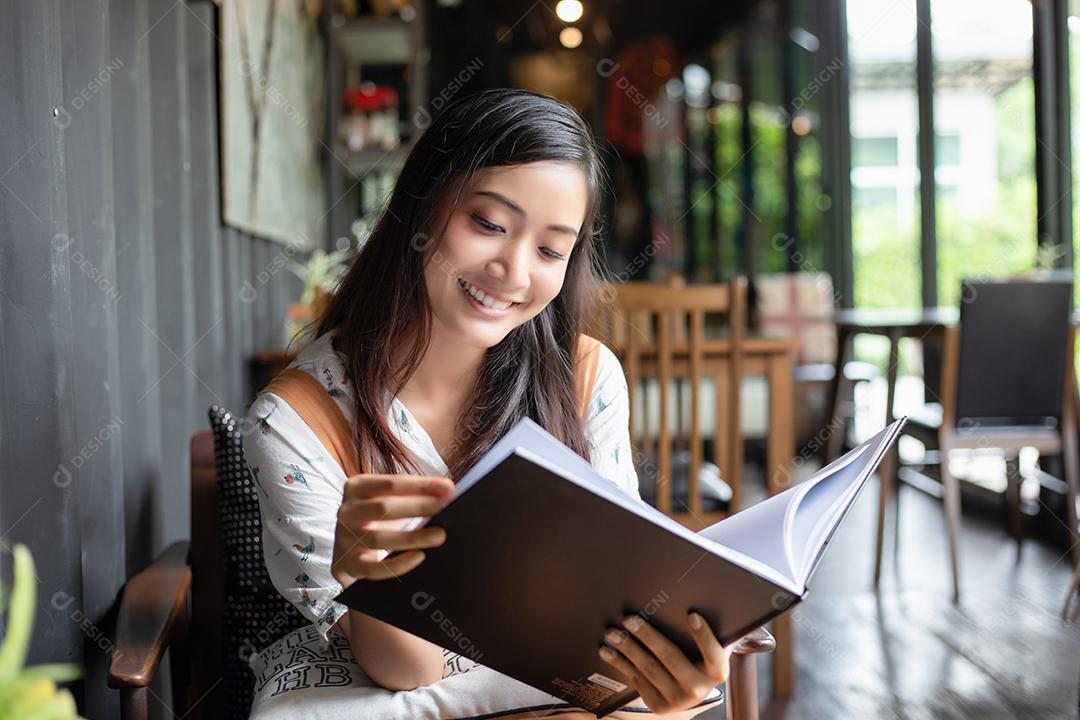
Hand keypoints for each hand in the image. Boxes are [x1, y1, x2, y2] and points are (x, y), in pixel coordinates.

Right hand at [331, 474, 453, 585]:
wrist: (347, 546)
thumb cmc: (377, 517)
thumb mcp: (391, 498)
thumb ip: (416, 492)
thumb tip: (448, 490)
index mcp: (357, 487)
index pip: (391, 483)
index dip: (421, 485)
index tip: (448, 488)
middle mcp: (347, 511)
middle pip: (384, 508)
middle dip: (418, 507)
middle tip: (444, 508)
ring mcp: (346, 539)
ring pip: (379, 539)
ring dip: (413, 537)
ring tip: (440, 535)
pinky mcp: (350, 564)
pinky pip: (375, 568)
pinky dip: (399, 564)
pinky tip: (419, 556)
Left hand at [597, 612, 736, 713]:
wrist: (691, 691)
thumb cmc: (699, 659)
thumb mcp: (709, 648)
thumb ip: (709, 630)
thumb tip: (694, 599)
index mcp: (717, 671)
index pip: (713, 653)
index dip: (703, 635)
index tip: (691, 615)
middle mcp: (699, 689)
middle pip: (670, 657)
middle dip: (647, 635)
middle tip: (629, 619)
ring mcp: (678, 700)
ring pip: (648, 668)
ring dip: (627, 648)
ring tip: (613, 633)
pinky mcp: (659, 705)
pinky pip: (636, 679)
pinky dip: (620, 663)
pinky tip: (608, 651)